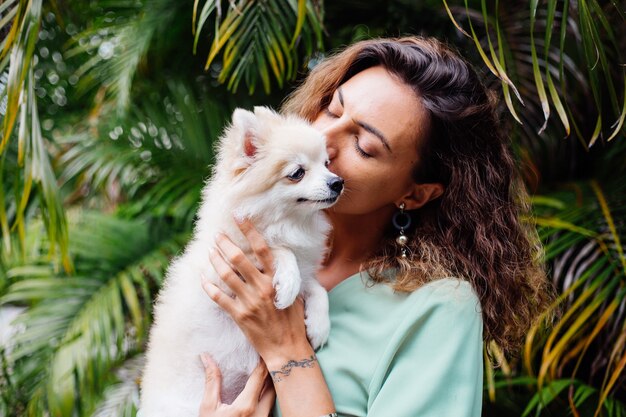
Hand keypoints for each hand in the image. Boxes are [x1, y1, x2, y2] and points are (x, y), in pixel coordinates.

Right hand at [199, 353, 275, 416]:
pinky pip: (271, 406)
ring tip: (265, 370)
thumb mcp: (208, 407)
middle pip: (273, 385)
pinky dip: (269, 394)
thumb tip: (206, 357)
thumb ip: (211, 381)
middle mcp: (261, 414)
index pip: (260, 376)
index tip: (262, 349)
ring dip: (271, 382)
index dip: (262, 360)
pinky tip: (263, 389)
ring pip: (275, 396)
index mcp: (246, 407)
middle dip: (270, 370)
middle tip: (266, 356)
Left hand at [201, 218, 310, 364]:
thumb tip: (279, 258)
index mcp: (277, 280)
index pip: (262, 248)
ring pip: (226, 275)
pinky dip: (208, 286)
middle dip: (225, 243)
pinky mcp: (239, 315)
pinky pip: (219, 297)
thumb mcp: (295, 293)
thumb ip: (285, 276)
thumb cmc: (292, 320)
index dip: (249, 230)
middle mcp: (263, 288)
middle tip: (217, 235)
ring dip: (215, 260)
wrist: (287, 348)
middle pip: (239, 258)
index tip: (239, 216)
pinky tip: (203, 277)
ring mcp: (249, 302)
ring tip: (210, 251)